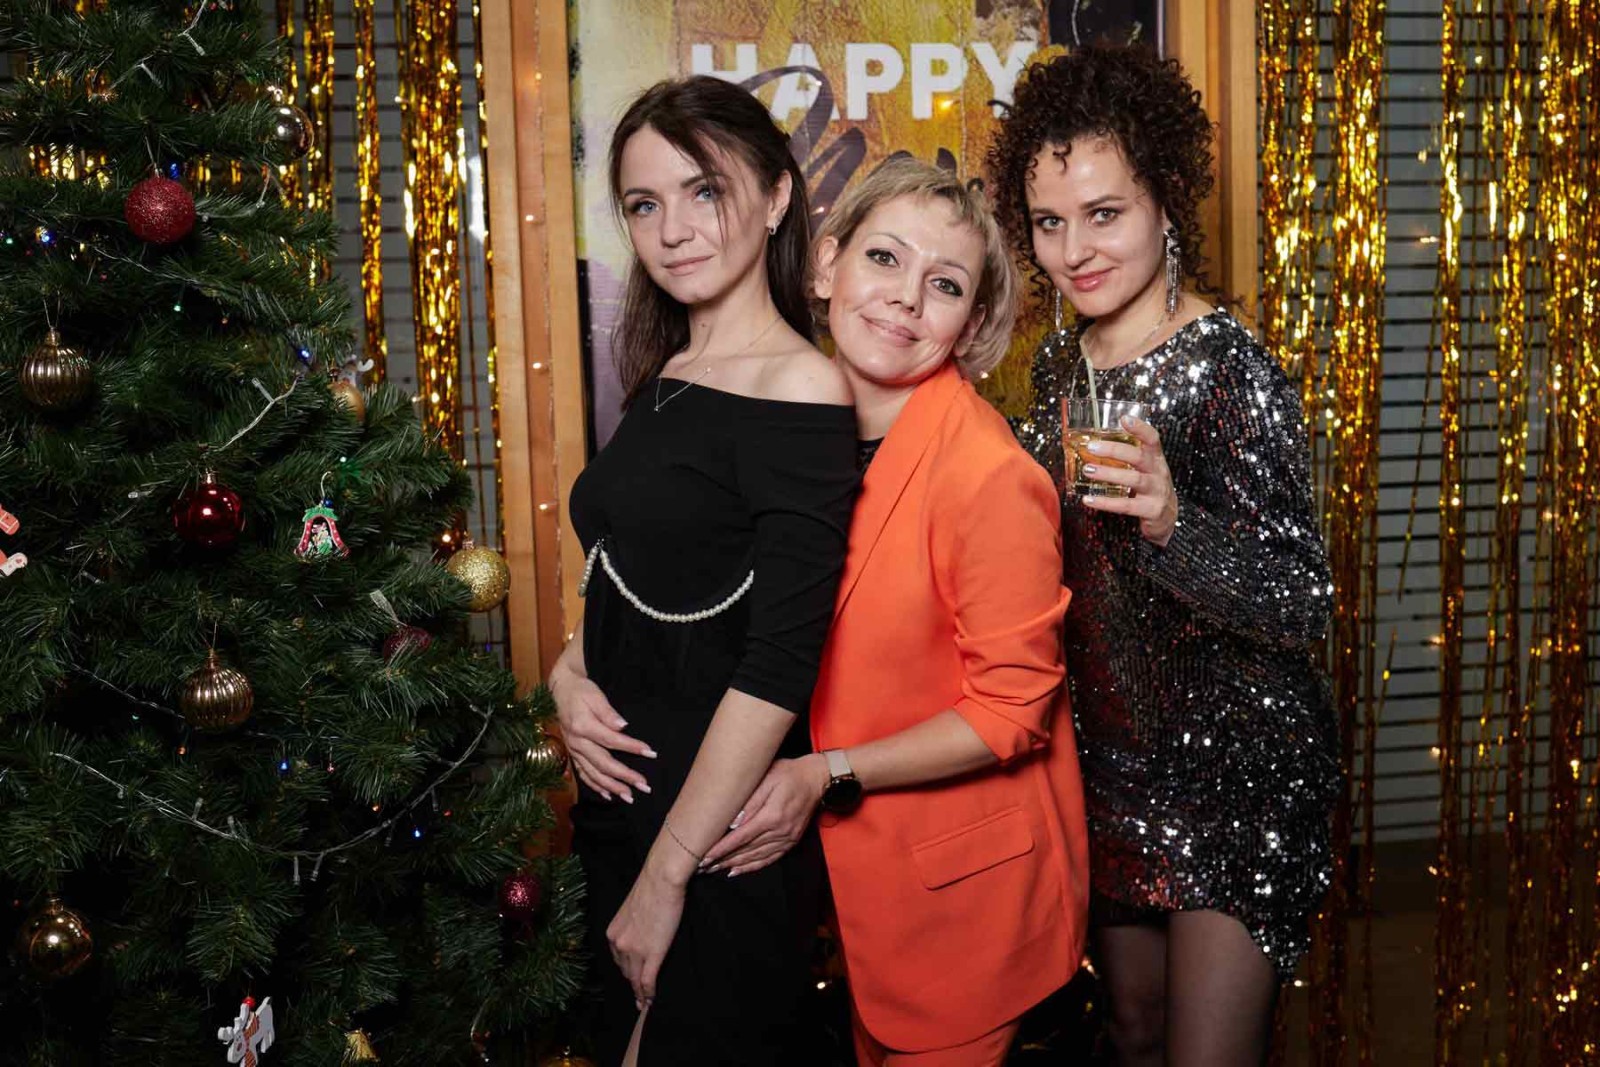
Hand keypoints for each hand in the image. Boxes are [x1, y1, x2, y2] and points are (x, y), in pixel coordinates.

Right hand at [549, 663, 654, 802]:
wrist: (560, 691)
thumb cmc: (580, 691)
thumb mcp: (594, 695)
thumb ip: (608, 712)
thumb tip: (622, 726)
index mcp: (583, 726)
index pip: (611, 740)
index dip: (631, 747)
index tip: (650, 753)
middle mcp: (577, 742)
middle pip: (603, 763)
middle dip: (624, 776)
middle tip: (644, 785)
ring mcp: (574, 750)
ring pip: (593, 774)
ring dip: (612, 787)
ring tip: (629, 796)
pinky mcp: (573, 754)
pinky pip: (583, 774)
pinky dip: (596, 786)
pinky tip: (609, 795)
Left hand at [606, 865, 685, 1009]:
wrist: (661, 879)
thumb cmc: (651, 888)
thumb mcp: (633, 911)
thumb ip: (633, 927)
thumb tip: (641, 935)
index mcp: (613, 933)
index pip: (618, 959)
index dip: (626, 971)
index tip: (630, 981)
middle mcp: (619, 944)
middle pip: (625, 971)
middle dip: (632, 984)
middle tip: (638, 997)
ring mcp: (635, 950)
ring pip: (635, 979)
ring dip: (640, 994)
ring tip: (645, 1003)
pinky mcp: (652, 953)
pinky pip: (648, 980)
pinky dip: (648, 994)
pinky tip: (651, 1001)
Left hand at [700, 754, 828, 876]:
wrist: (816, 778)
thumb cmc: (789, 773)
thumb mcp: (768, 777)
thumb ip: (750, 801)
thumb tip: (733, 822)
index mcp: (772, 816)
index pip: (741, 837)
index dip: (721, 849)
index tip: (705, 857)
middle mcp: (780, 831)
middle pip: (746, 850)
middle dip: (723, 860)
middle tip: (703, 866)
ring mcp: (787, 838)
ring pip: (756, 857)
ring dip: (735, 865)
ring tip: (715, 869)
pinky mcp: (791, 841)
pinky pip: (770, 858)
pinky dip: (753, 866)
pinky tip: (738, 870)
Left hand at [1079, 415, 1179, 546]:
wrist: (1168, 518)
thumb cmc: (1150, 488)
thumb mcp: (1146, 469)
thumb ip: (1128, 457)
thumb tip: (1095, 443)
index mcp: (1156, 459)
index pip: (1153, 439)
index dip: (1140, 428)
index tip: (1124, 418)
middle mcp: (1158, 473)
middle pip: (1139, 457)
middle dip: (1114, 450)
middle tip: (1091, 447)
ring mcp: (1157, 492)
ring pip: (1134, 479)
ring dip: (1108, 474)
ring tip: (1087, 470)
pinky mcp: (1151, 510)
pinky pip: (1126, 505)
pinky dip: (1105, 503)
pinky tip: (1089, 499)